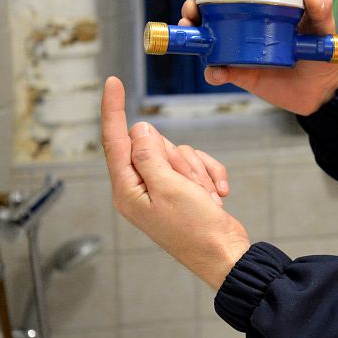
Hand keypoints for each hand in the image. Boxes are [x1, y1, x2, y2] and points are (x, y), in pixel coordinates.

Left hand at [101, 76, 250, 289]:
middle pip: (155, 144)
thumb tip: (137, 129)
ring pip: (179, 153)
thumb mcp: (170, 188)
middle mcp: (139, 188)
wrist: (225, 254)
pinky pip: (196, 165)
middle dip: (180, 157)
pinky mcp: (182, 190)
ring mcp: (162, 189)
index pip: (115, 141)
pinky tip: (217, 195)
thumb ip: (149, 156)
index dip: (113, 110)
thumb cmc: (195, 230)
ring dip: (198, 170)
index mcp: (127, 190)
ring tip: (205, 196)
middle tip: (190, 185)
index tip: (112, 82)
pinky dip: (210, 175)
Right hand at [181, 0, 337, 115]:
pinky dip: (212, 70)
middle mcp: (246, 25)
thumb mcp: (323, 29)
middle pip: (210, 10)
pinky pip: (217, 70)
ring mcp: (239, 49)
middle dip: (194, 5)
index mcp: (263, 7)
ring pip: (207, 38)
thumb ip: (321, 11)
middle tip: (192, 6)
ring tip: (194, 30)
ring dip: (194, 32)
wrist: (320, 91)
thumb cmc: (319, 54)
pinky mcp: (238, 73)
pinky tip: (216, 71)